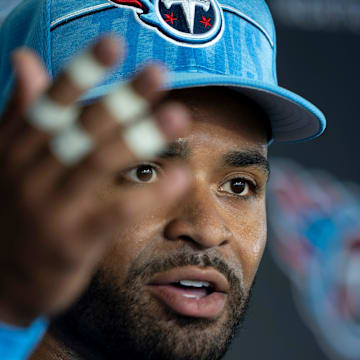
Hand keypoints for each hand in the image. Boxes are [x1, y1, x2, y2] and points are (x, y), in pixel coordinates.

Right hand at [0, 36, 190, 326]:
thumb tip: (25, 58)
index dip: (82, 71)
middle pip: (82, 129)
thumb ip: (22, 111)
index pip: (51, 103)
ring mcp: (52, 209)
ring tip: (178, 116)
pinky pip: (118, 211)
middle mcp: (31, 174)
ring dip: (141, 137)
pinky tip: (181, 175)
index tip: (114, 44)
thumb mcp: (8, 160)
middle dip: (123, 99)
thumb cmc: (13, 213)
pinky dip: (151, 193)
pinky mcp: (74, 242)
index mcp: (16, 149)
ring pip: (99, 163)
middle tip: (159, 72)